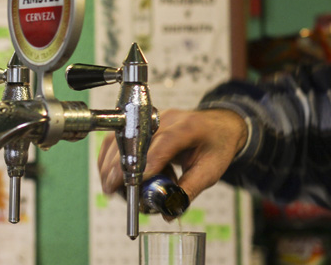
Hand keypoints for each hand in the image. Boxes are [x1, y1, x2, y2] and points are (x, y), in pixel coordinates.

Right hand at [98, 108, 247, 200]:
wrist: (219, 127)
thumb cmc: (217, 146)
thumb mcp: (210, 171)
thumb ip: (189, 191)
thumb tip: (168, 212)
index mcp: (189, 127)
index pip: (165, 142)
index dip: (148, 162)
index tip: (134, 183)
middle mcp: (168, 119)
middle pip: (136, 138)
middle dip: (121, 166)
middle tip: (113, 191)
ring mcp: (153, 120)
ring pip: (122, 137)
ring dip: (112, 163)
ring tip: (112, 187)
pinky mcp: (143, 124)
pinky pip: (120, 138)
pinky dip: (111, 157)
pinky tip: (112, 176)